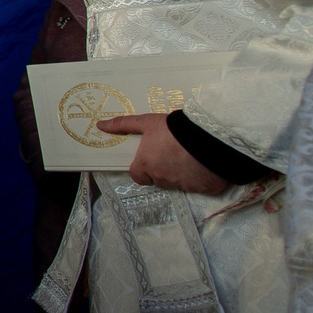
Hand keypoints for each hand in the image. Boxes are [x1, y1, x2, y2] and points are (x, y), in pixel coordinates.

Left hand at [97, 112, 229, 194]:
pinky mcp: (205, 189)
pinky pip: (199, 186)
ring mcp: (184, 186)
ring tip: (191, 156)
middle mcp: (162, 180)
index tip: (151, 158)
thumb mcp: (148, 122)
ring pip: (178, 184)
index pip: (137, 175)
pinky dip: (201, 178)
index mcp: (146, 166)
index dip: (143, 167)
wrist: (211, 135)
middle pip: (158, 179)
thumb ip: (124, 125)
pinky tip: (205, 164)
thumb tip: (101, 125)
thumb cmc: (175, 128)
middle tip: (173, 154)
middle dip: (163, 170)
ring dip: (181, 174)